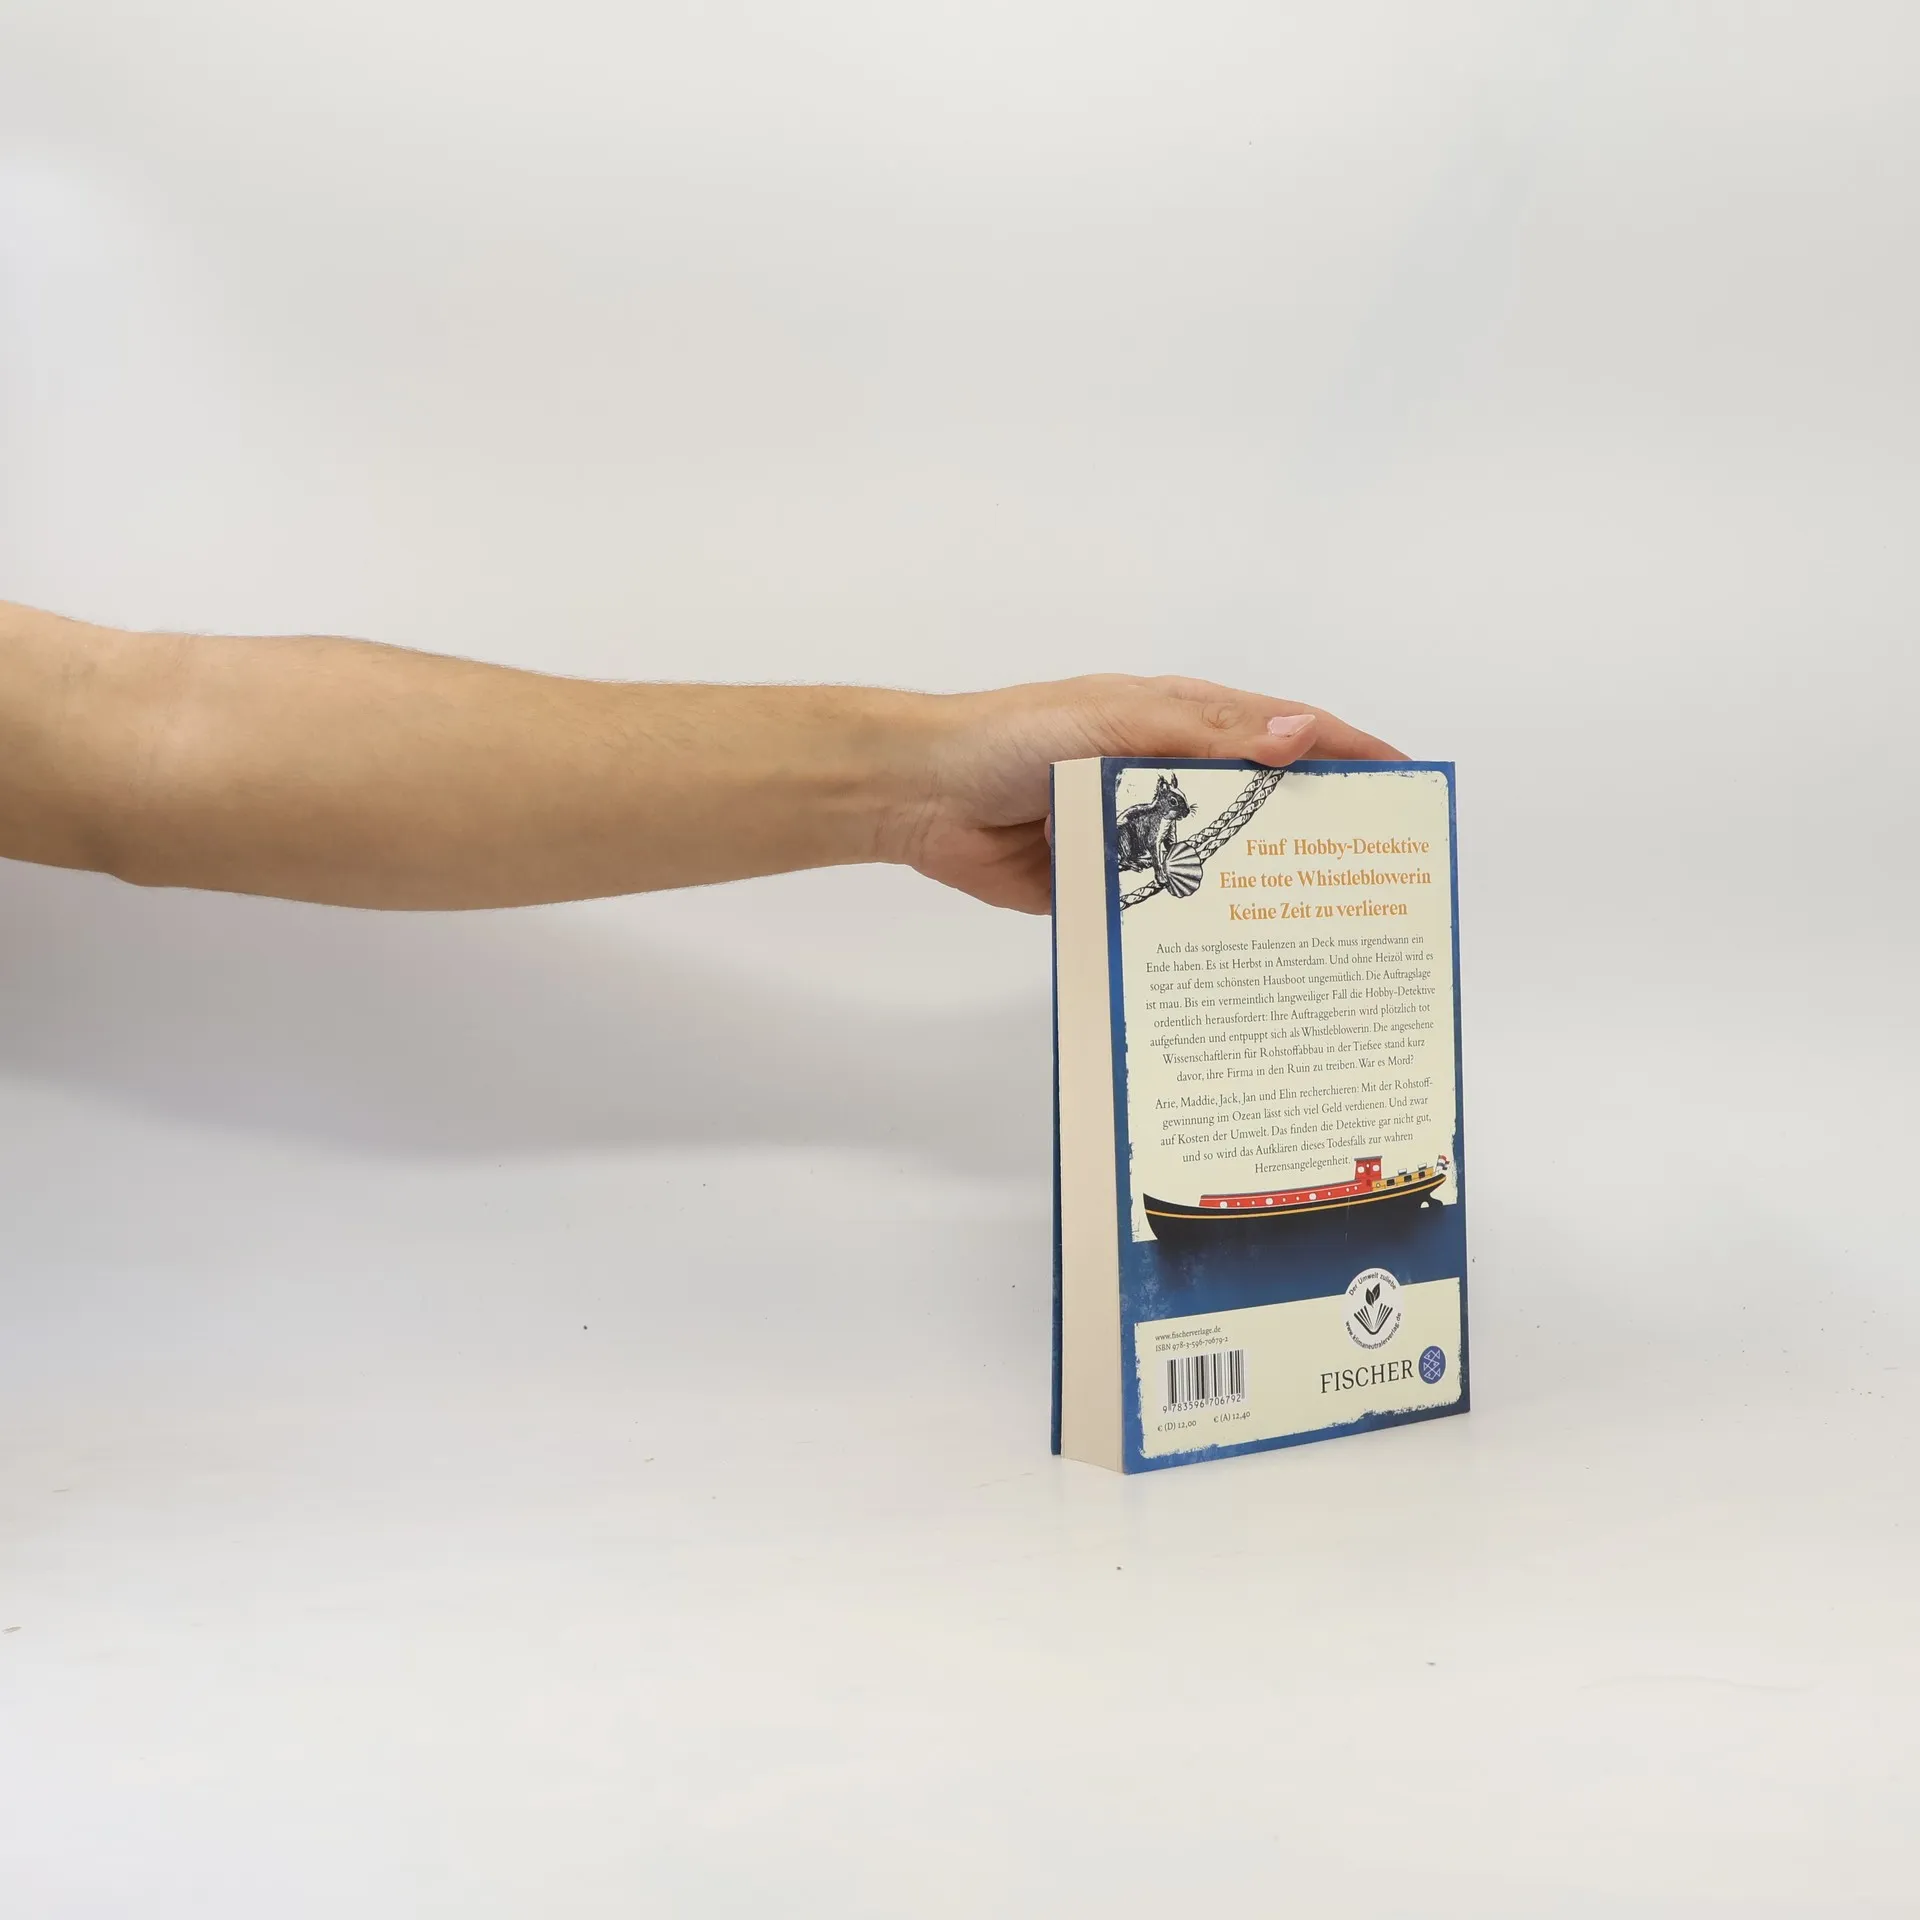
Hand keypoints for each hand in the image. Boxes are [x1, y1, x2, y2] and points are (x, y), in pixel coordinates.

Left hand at [892, 674, 1405, 912]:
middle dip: (1317, 834)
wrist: (924, 795)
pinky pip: (1164, 910)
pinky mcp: (1108, 886)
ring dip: (1258, 892)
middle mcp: (1170, 776)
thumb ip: (1204, 734)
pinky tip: (1236, 962)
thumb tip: (1297, 736)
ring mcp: (1141, 835)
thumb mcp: (1114, 719)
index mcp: (1181, 722)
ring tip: (1323, 933)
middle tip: (1376, 877)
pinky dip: (1195, 930)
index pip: (1283, 734)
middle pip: (1260, 806)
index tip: (1405, 785)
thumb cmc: (1015, 737)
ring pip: (1218, 865)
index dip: (1346, 753)